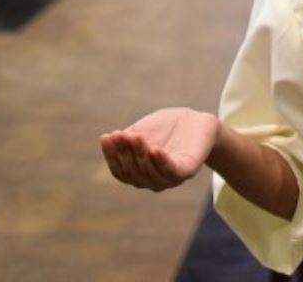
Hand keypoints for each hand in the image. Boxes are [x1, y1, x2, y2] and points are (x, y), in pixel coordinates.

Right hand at [100, 107, 220, 192]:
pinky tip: (155, 149)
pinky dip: (162, 162)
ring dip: (141, 155)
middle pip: (134, 173)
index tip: (106, 137)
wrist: (196, 121)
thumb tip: (108, 139)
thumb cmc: (165, 128)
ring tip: (136, 137)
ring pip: (150, 173)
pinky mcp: (187, 171)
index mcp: (139, 173)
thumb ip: (126, 139)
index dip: (111, 156)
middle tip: (122, 134)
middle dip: (125, 153)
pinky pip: (173, 171)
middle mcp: (153, 180)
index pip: (120, 172)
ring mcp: (170, 178)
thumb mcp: (141, 132)